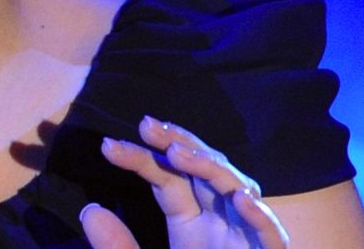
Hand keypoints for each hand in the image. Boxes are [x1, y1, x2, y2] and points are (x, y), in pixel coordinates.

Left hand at [80, 117, 288, 248]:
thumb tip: (91, 211)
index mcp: (191, 222)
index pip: (167, 178)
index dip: (141, 159)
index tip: (108, 146)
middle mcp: (219, 221)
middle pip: (202, 171)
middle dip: (177, 143)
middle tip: (145, 125)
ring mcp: (245, 238)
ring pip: (236, 189)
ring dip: (211, 168)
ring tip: (178, 152)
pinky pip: (271, 236)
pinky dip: (261, 217)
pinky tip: (242, 198)